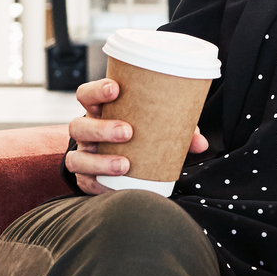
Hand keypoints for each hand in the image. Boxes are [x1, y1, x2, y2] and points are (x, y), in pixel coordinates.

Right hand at [64, 77, 209, 195]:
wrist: (119, 162)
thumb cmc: (140, 136)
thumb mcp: (156, 128)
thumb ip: (178, 131)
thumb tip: (201, 143)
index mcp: (100, 111)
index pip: (86, 95)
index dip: (96, 90)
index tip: (116, 89)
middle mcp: (86, 132)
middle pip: (79, 125)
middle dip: (102, 128)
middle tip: (128, 132)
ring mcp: (82, 155)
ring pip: (76, 157)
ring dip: (99, 160)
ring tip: (124, 165)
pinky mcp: (84, 178)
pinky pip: (83, 182)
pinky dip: (98, 185)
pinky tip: (113, 187)